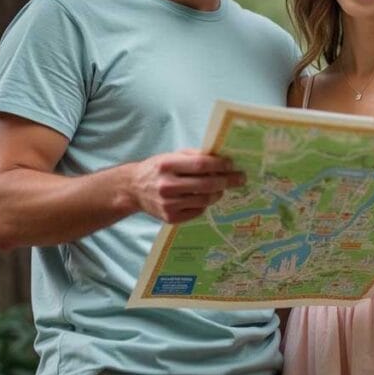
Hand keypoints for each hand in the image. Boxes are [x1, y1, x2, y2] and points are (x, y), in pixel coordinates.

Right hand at [129, 149, 243, 223]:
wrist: (134, 189)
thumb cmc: (157, 169)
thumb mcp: (171, 156)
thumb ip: (194, 156)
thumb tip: (221, 158)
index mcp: (167, 165)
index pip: (201, 165)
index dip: (220, 164)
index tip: (232, 164)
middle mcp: (167, 185)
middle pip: (206, 184)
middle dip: (227, 180)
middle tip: (239, 178)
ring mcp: (168, 204)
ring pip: (205, 199)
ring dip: (218, 193)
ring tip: (222, 187)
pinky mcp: (170, 218)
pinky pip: (197, 211)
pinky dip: (205, 204)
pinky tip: (205, 197)